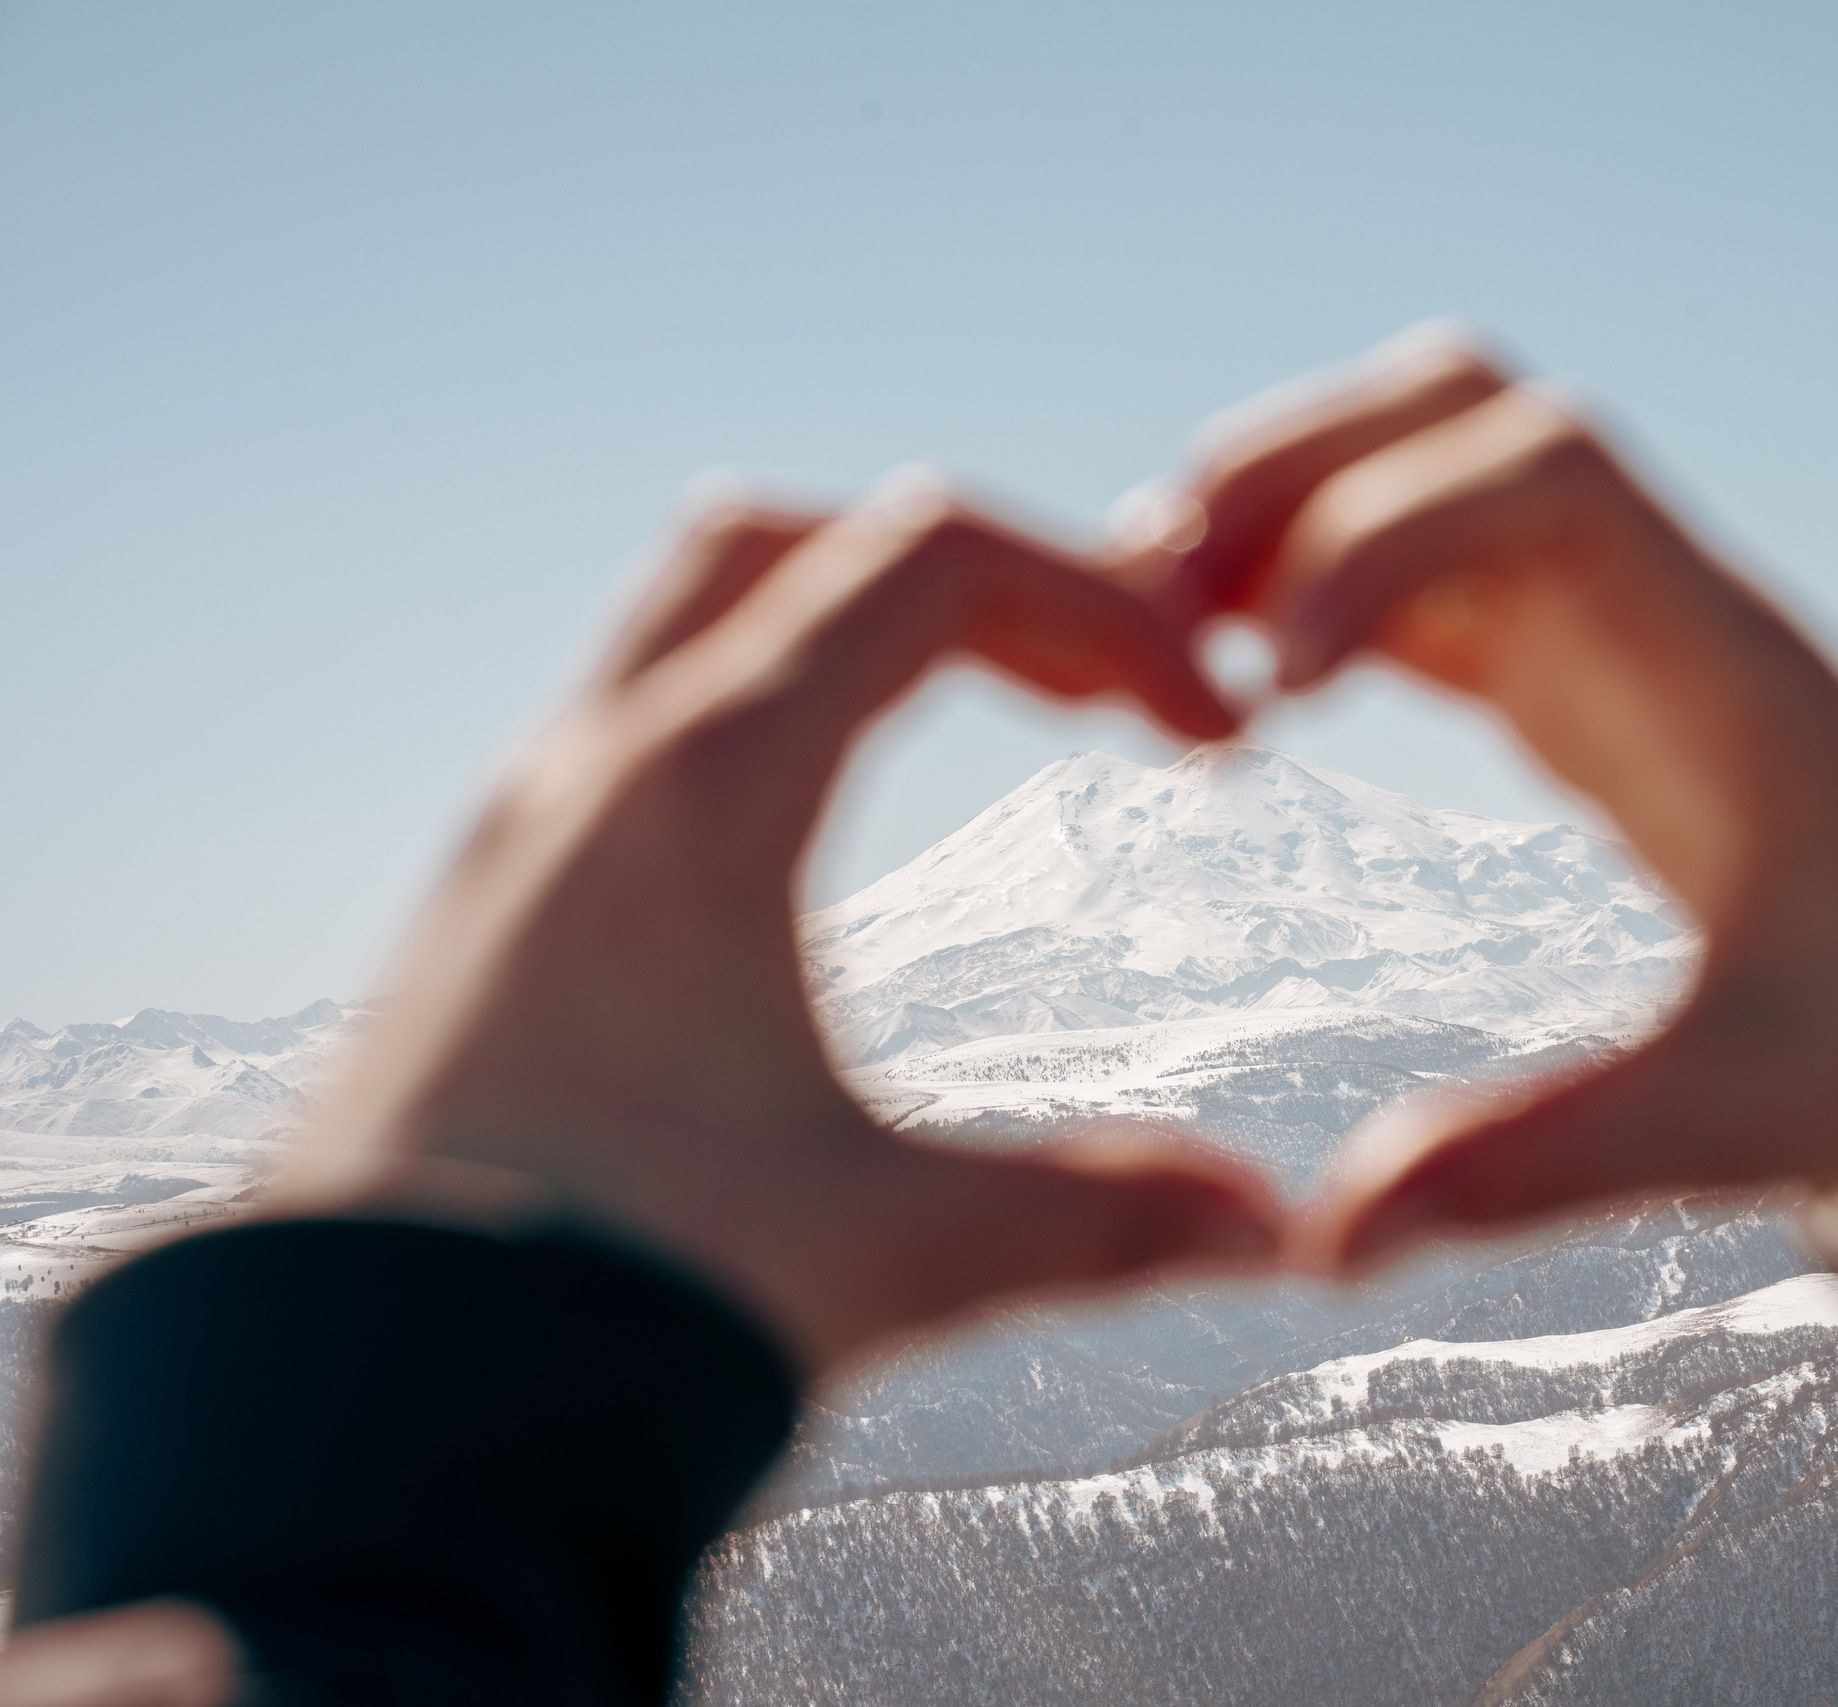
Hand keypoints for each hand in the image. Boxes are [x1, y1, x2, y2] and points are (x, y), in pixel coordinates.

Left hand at [270, 484, 1280, 1374]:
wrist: (375, 1412)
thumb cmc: (626, 1304)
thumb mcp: (903, 1248)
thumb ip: (1106, 1217)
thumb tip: (1274, 1229)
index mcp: (711, 785)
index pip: (937, 566)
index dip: (1110, 610)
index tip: (1212, 734)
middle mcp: (597, 769)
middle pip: (805, 545)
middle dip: (976, 586)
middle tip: (1094, 698)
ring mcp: (521, 830)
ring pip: (692, 617)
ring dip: (844, 631)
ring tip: (963, 726)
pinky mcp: (482, 908)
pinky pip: (625, 720)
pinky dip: (748, 712)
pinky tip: (801, 856)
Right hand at [1172, 331, 1837, 1265]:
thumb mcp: (1741, 1118)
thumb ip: (1541, 1160)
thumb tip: (1327, 1239)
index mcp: (1719, 664)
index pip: (1548, 478)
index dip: (1387, 534)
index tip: (1281, 673)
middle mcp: (1662, 605)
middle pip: (1463, 411)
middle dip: (1299, 471)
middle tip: (1160, 598)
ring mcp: (1617, 628)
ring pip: (1433, 467)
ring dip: (1293, 514)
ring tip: (1166, 629)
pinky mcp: (1584, 679)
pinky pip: (1434, 576)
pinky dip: (1327, 593)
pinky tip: (1246, 683)